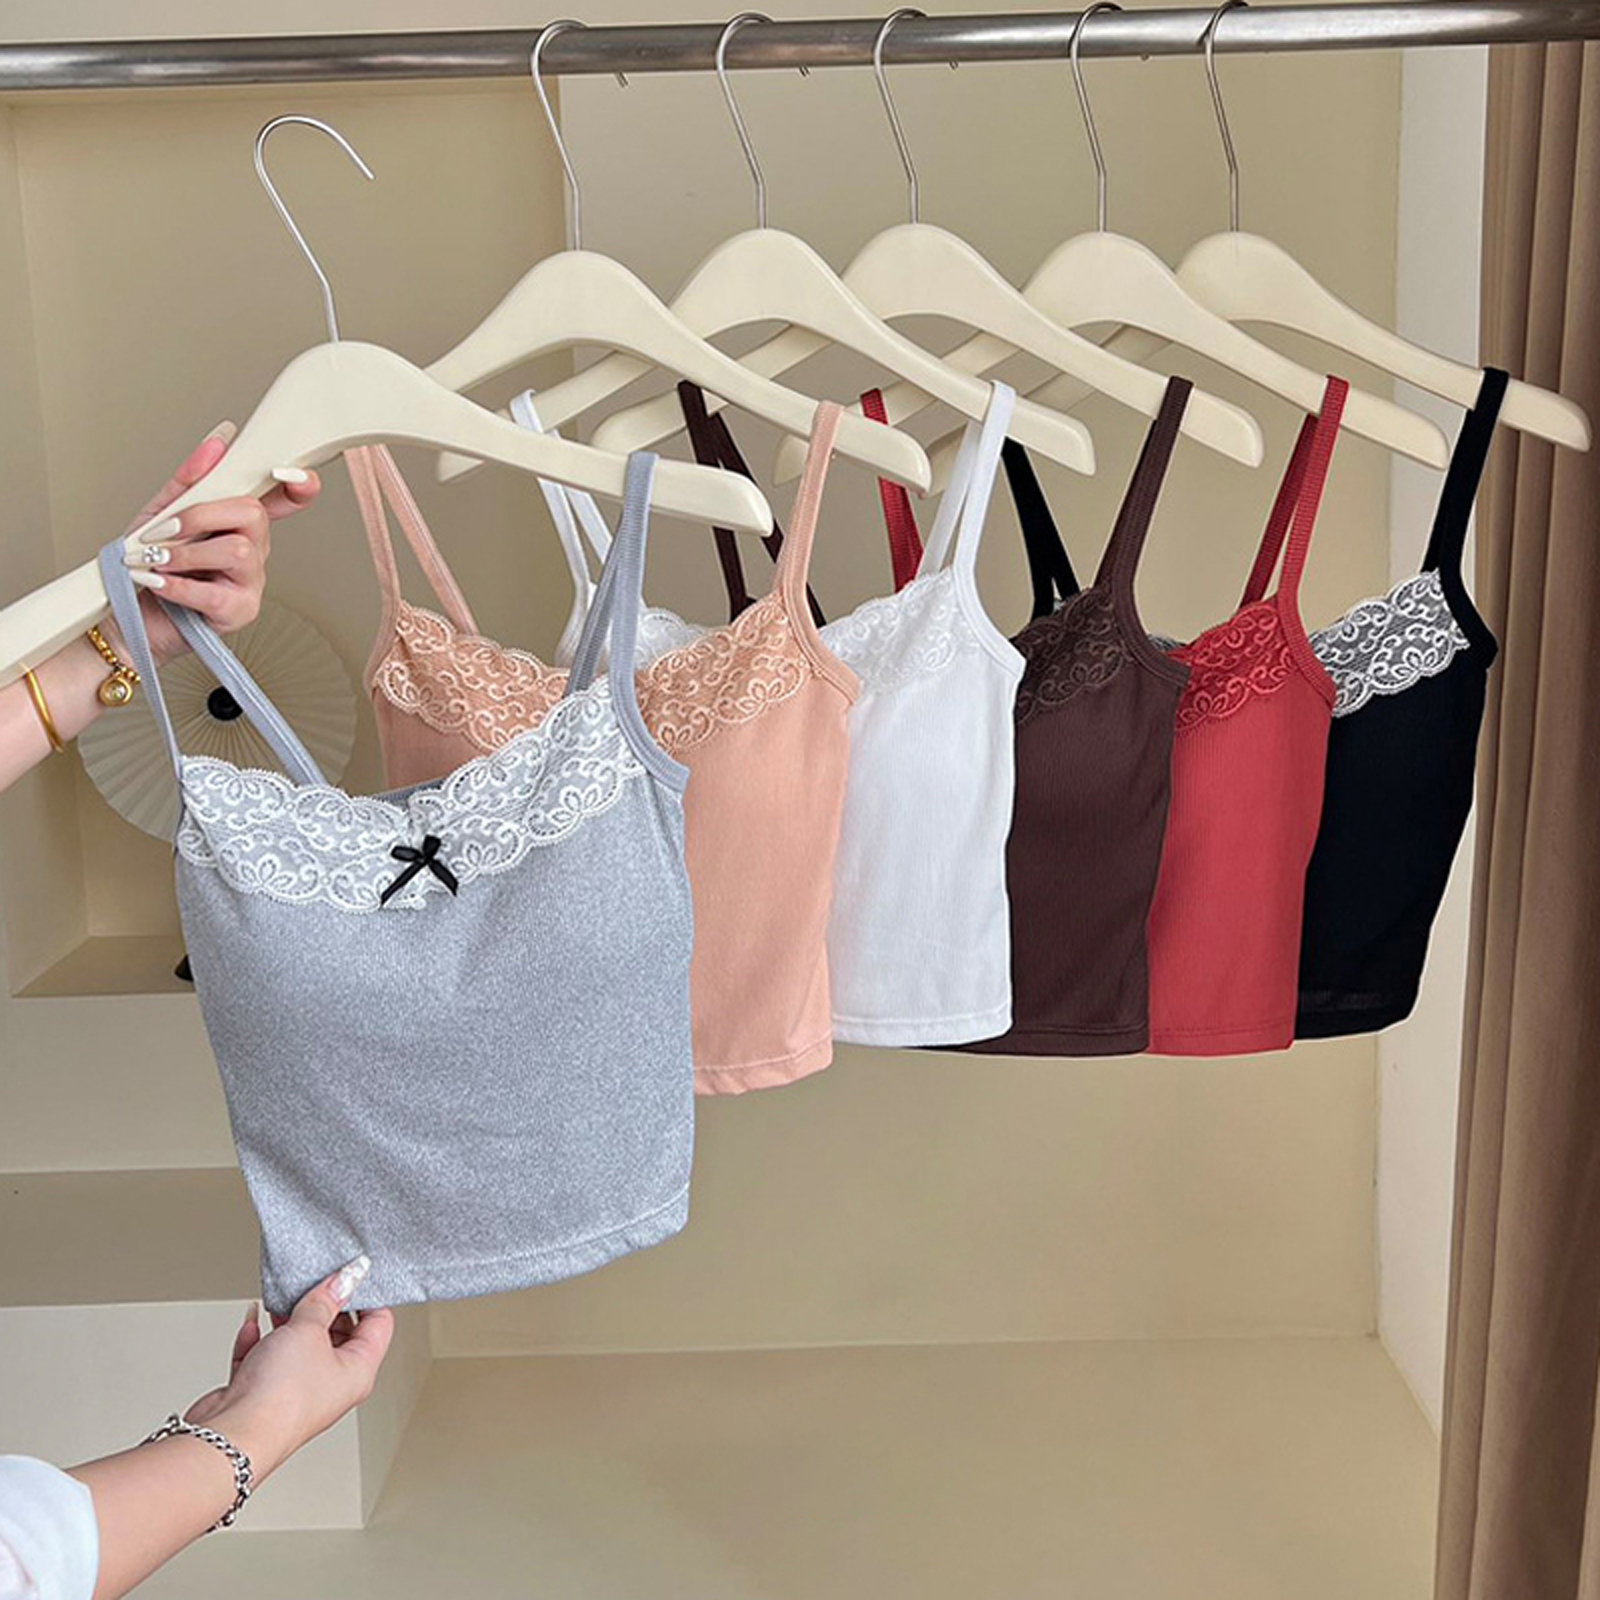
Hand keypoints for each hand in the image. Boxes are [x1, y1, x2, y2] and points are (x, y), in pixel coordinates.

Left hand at [117, 423, 321, 665]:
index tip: (286, 472)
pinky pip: (215, 592)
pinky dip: (177, 585)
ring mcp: (250, 582)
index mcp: (240, 523)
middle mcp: (253, 550)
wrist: (124, 615)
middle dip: (202, 516)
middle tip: (166, 530)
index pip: (284, 499)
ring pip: (238, 551)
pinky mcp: (238, 612)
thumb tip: (217, 443)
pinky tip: (156, 581)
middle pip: (254, 515)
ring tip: (153, 560)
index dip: (298, 485)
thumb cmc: (146, 565)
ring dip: (185, 553)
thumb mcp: (161, 513)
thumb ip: (190, 481)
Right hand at [184, 1257, 393, 1482]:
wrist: (231, 1437)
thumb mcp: (308, 1330)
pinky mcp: (263, 1394)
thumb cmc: (278, 1398)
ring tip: (279, 1300)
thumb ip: (325, 1299)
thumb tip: (348, 1276)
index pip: (378, 1324)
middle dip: (322, 1305)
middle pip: (337, 1332)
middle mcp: (331, 1384)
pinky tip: (252, 1325)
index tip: (353, 1272)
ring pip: (298, 1344)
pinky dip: (258, 1340)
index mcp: (358, 1372)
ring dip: (287, 1321)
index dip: (368, 1295)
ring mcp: (297, 1390)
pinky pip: (265, 1358)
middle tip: (312, 1283)